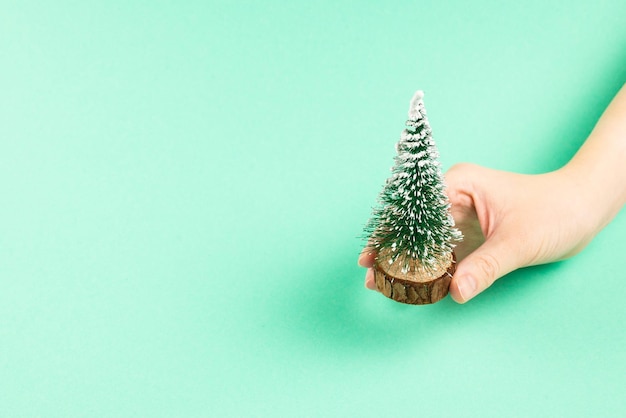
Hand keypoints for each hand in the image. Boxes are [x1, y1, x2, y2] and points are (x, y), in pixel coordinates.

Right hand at [360, 163, 600, 302]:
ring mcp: (460, 218)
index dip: (392, 234)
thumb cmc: (555, 211)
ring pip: (424, 242)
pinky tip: (413, 284)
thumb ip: (485, 267)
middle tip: (372, 275)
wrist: (581, 210)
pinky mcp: (469, 236)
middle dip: (392, 251)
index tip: (373, 256)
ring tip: (383, 282)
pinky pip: (442, 254)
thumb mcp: (517, 241)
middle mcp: (453, 199)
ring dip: (407, 262)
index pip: (415, 211)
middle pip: (413, 227)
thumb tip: (455, 292)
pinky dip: (429, 269)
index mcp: (458, 185)